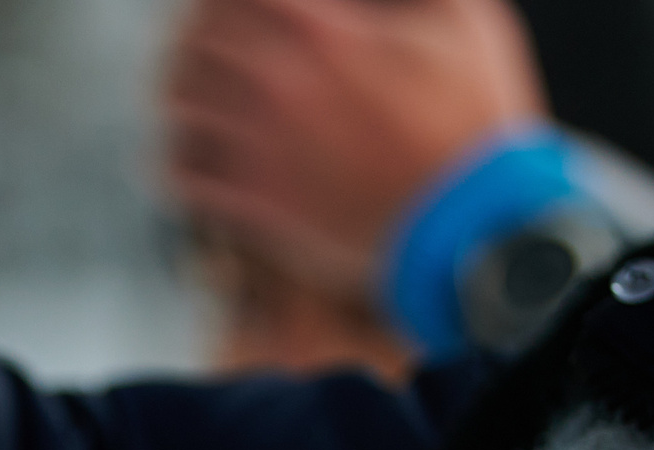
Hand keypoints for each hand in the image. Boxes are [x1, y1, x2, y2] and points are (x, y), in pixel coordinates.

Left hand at [162, 0, 547, 290]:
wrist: (472, 225)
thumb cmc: (475, 121)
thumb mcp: (463, 19)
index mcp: (323, 34)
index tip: (226, 5)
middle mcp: (279, 87)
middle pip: (195, 42)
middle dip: (194, 34)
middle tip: (199, 40)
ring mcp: (261, 149)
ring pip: (178, 103)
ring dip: (180, 90)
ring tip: (191, 90)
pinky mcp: (255, 203)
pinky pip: (181, 172)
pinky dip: (177, 156)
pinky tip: (193, 150)